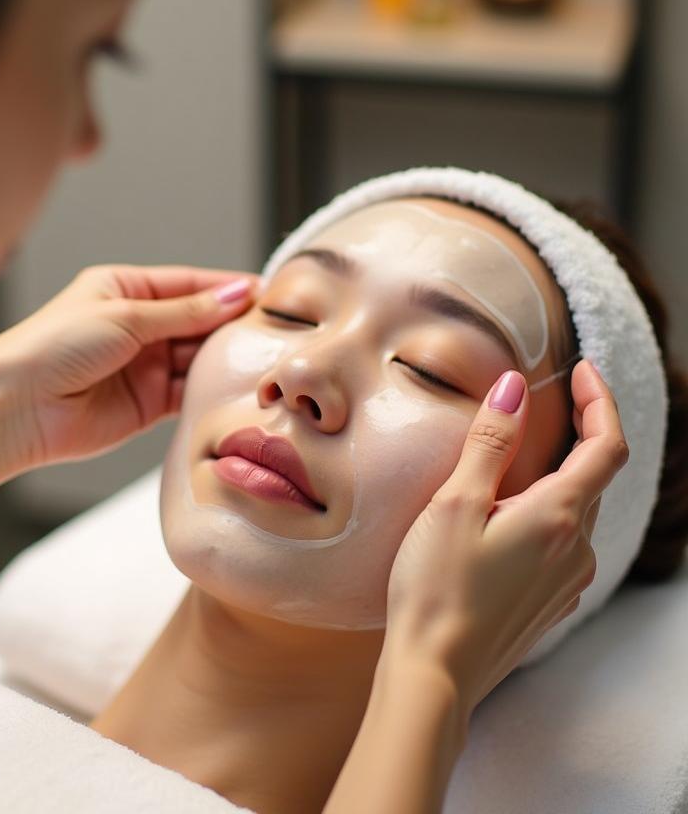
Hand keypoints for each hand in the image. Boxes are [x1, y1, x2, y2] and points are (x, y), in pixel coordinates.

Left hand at [0, 264, 256, 470]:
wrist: (17, 407)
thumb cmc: (55, 347)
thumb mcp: (126, 315)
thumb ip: (185, 311)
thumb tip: (237, 294)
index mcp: (125, 289)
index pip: (190, 284)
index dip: (227, 288)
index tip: (268, 292)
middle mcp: (138, 326)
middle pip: (198, 321)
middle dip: (231, 324)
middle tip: (274, 329)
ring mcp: (144, 366)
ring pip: (198, 358)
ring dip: (225, 358)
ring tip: (262, 357)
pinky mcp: (147, 404)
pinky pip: (189, 393)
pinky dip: (211, 390)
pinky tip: (237, 386)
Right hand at [383, 360, 627, 713]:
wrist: (435, 672)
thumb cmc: (436, 587)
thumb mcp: (454, 504)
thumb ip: (489, 442)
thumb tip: (514, 387)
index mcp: (558, 517)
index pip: (605, 446)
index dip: (601, 402)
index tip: (583, 369)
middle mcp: (577, 549)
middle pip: (594, 478)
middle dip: (579, 434)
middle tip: (548, 401)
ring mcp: (568, 580)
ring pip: (577, 511)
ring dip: (558, 477)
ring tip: (513, 463)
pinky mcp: (551, 602)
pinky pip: (563, 543)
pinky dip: (546, 514)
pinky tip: (505, 519)